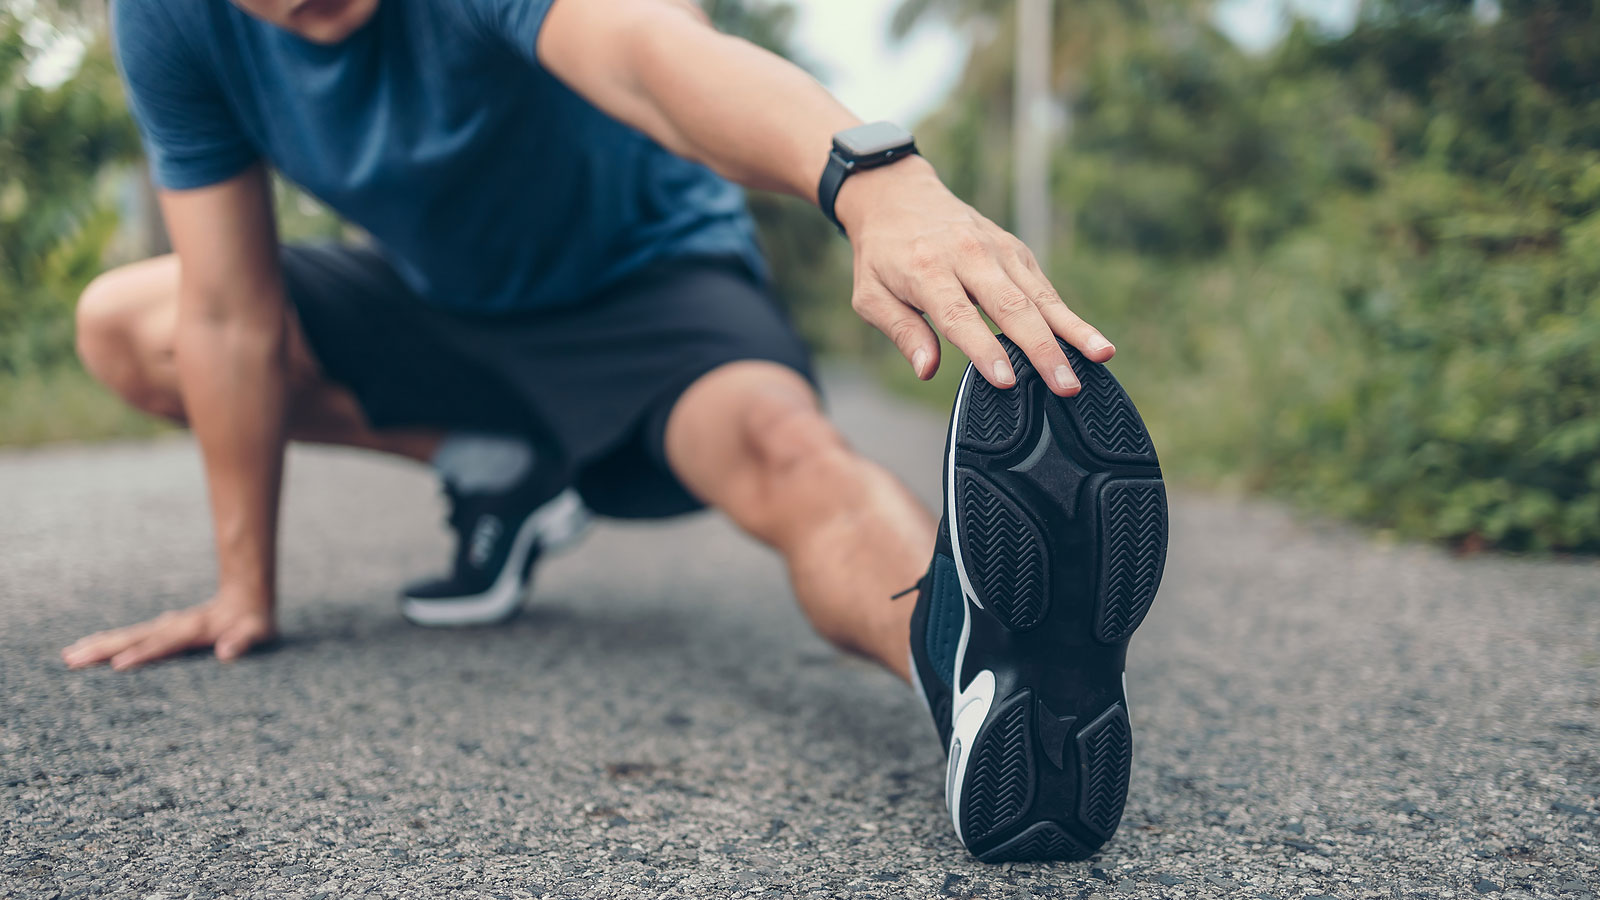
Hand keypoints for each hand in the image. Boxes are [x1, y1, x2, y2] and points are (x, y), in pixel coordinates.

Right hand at [61, 588, 277, 669]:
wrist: (247, 598)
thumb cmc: (254, 623)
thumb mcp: (257, 632)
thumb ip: (243, 641)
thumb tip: (226, 653)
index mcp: (194, 630)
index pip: (164, 644)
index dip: (143, 655)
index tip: (119, 666)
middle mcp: (174, 626)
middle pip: (134, 638)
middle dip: (104, 649)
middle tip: (72, 659)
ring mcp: (166, 626)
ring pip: (127, 636)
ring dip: (100, 645)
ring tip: (70, 654)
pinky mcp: (162, 629)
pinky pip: (131, 636)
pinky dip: (110, 641)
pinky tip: (91, 648)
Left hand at [834, 155, 1114, 395]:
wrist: (897, 195)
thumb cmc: (882, 254)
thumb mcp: (869, 295)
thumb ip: (901, 331)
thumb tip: (926, 369)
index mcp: (927, 269)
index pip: (960, 315)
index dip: (984, 350)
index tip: (1006, 380)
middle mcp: (969, 255)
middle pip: (1011, 306)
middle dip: (1042, 349)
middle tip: (1065, 384)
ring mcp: (998, 250)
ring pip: (1040, 295)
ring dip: (1072, 330)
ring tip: (1102, 357)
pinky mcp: (1015, 250)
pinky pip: (1044, 288)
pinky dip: (1068, 316)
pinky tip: (1092, 341)